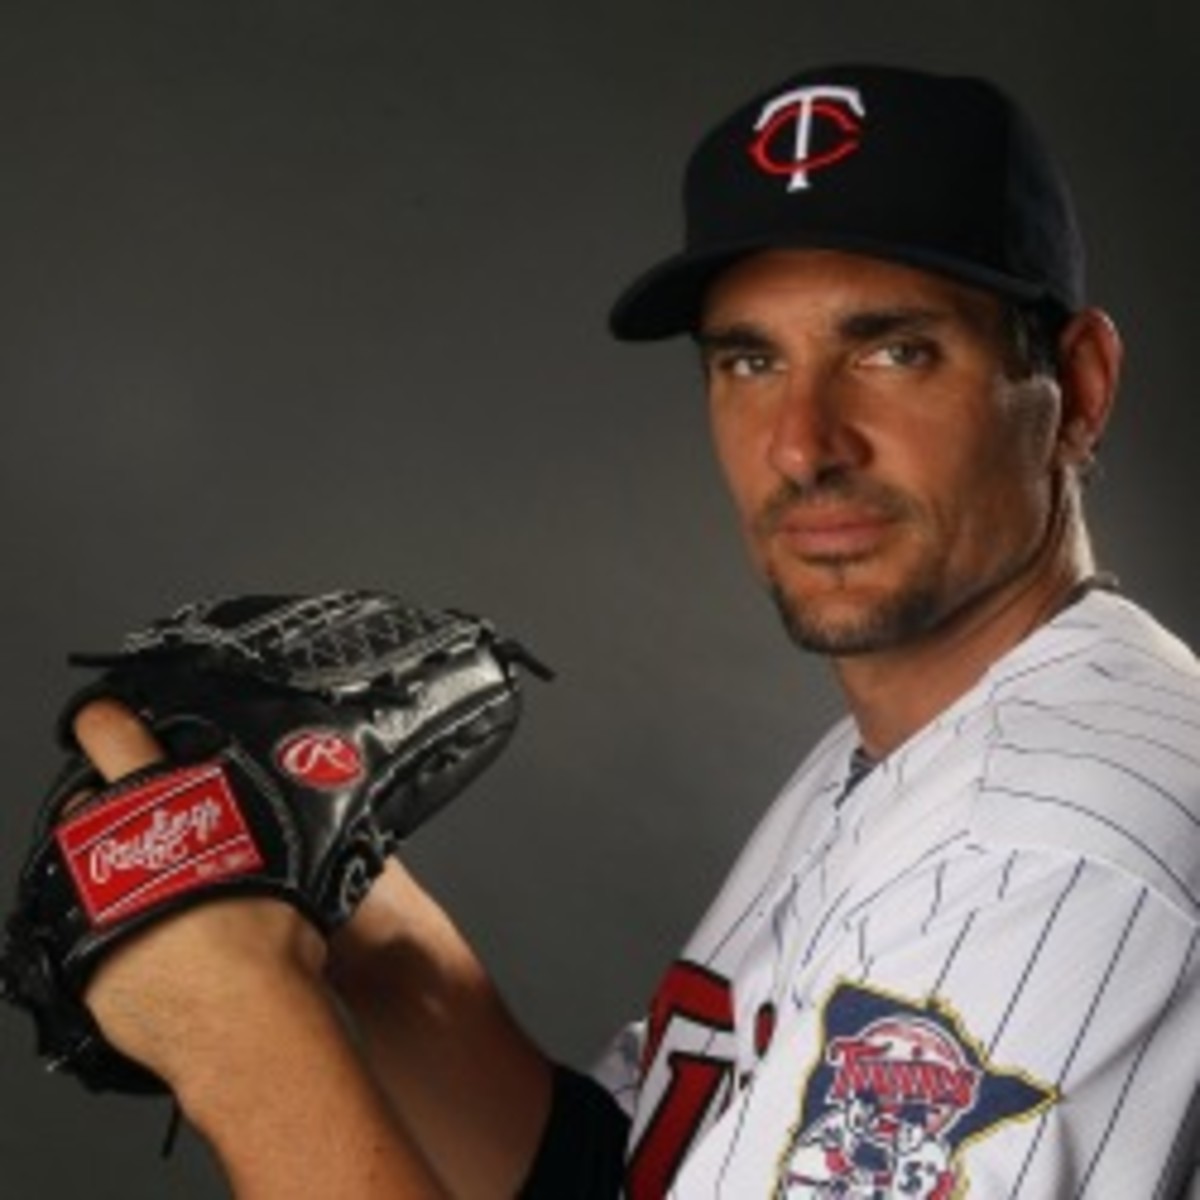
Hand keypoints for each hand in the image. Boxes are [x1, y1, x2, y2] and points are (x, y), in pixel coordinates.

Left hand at [74, 699, 325, 1090]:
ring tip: (147, 892)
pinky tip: (142, 945)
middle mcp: (114, 851)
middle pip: (83, 806)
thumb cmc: (271, 941)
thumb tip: (264, 801)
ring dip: (102, 870)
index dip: (105, 722)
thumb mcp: (274, 854)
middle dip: (108, 812)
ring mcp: (87, 909)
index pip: (113, 736)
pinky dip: (102, 930)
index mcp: (166, 808)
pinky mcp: (75, 964)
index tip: (102, 720)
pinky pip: (77, 932)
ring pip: (73, 867)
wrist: (244, 1024)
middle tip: (149, 832)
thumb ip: (246, 822)